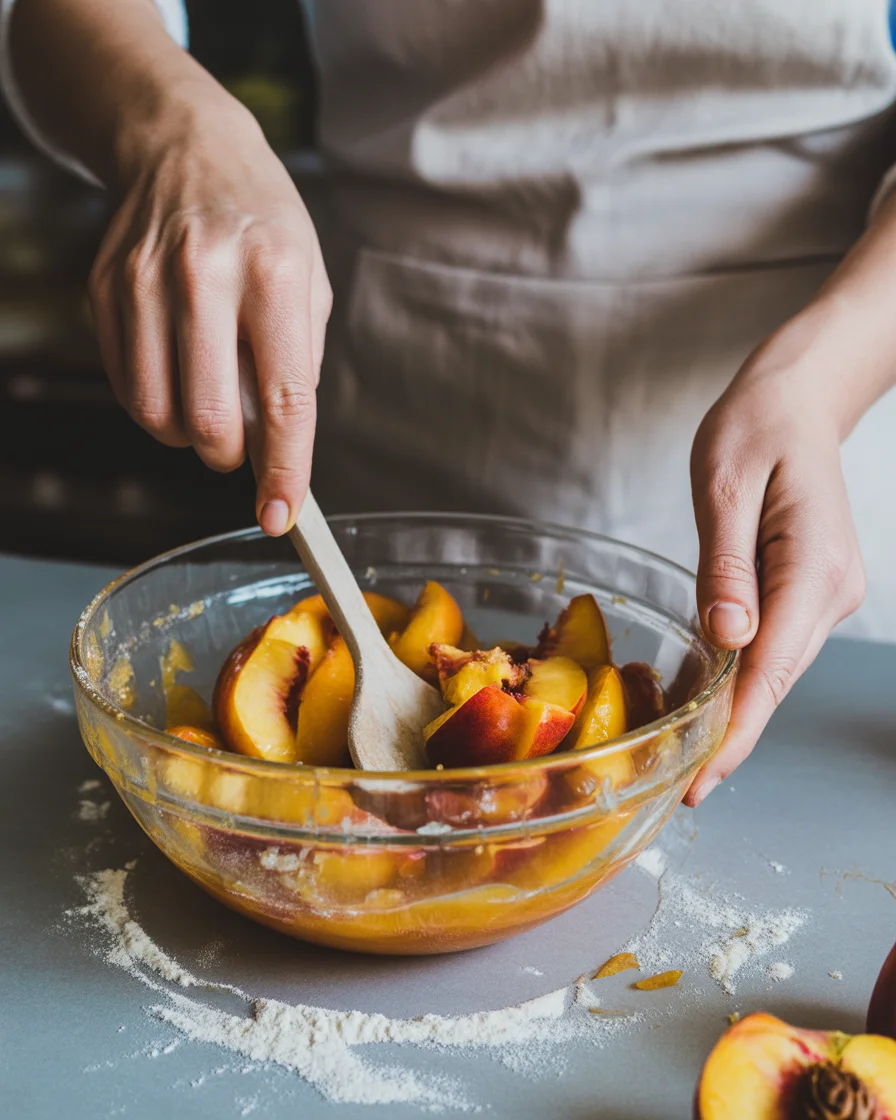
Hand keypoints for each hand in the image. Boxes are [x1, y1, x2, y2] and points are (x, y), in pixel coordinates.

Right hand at [88, 98, 331, 535]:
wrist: (183, 148)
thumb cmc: (262, 224)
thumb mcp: (309, 282)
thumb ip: (297, 367)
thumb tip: (278, 449)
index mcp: (275, 274)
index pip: (284, 399)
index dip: (285, 470)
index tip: (283, 516)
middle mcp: (205, 276)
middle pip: (210, 420)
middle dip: (230, 456)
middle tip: (242, 445)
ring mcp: (145, 282)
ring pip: (160, 415)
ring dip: (190, 436)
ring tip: (209, 401)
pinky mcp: (105, 292)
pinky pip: (129, 389)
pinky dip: (157, 408)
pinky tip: (177, 377)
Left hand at [684, 326, 865, 805]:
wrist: (797, 400)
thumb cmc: (756, 428)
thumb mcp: (725, 486)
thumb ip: (725, 565)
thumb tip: (728, 639)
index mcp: (812, 568)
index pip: (770, 671)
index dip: (735, 733)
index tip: (701, 782)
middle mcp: (830, 592)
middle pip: (775, 681)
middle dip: (730, 736)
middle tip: (679, 788)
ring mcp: (825, 594)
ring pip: (775, 668)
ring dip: (735, 711)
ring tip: (687, 758)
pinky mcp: (809, 590)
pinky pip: (774, 644)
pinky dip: (743, 676)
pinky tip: (711, 701)